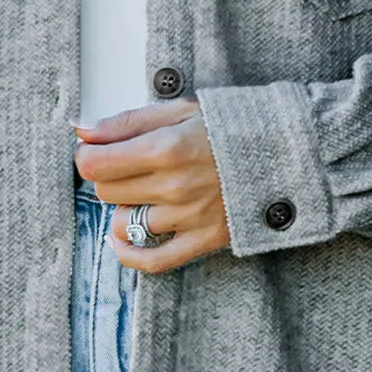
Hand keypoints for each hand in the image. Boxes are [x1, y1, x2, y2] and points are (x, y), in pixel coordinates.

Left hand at [73, 99, 229, 272]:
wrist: (290, 153)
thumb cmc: (235, 127)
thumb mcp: (181, 110)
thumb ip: (128, 121)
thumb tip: (82, 129)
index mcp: (166, 148)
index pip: (94, 164)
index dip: (88, 156)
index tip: (97, 151)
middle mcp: (174, 185)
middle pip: (106, 192)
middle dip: (110, 178)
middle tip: (128, 166)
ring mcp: (188, 217)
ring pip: (122, 224)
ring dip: (124, 209)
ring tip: (142, 193)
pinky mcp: (204, 240)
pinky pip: (152, 260)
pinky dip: (129, 254)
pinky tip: (122, 240)